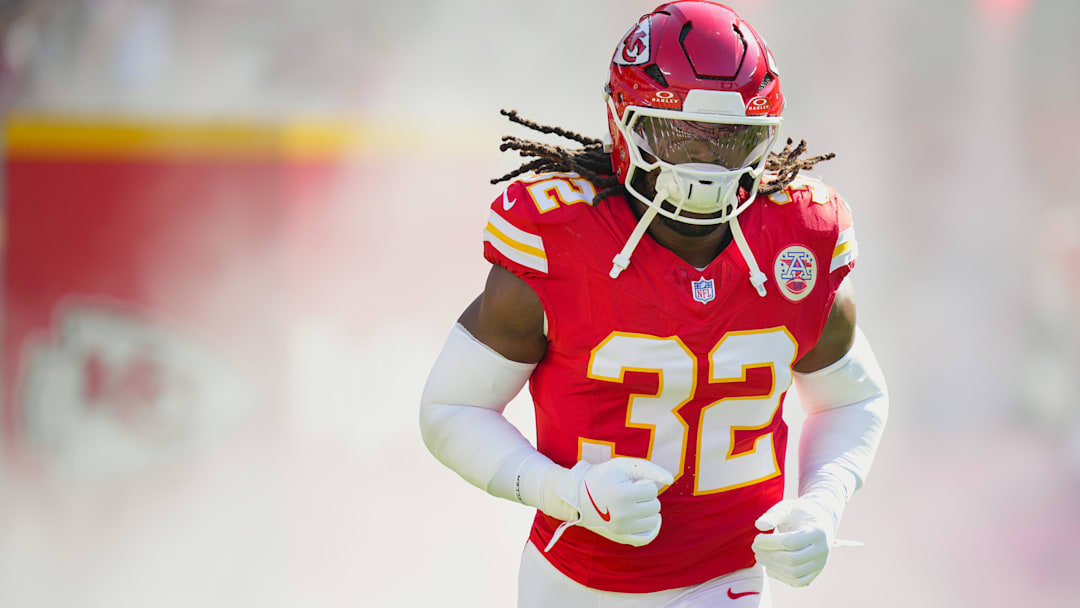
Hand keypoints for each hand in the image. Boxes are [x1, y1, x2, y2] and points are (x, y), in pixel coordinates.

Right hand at [545, 457, 673, 549]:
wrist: (578, 496)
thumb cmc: (604, 477)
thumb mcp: (624, 465)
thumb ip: (650, 469)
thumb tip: (671, 480)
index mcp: (621, 495)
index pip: (652, 490)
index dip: (644, 484)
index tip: (631, 483)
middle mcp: (621, 515)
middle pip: (655, 506)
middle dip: (646, 497)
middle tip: (631, 493)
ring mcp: (621, 529)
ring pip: (654, 521)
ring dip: (648, 511)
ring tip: (634, 504)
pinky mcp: (620, 537)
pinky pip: (646, 538)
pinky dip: (651, 529)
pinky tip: (646, 519)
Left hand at [751, 497, 838, 586]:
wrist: (819, 521)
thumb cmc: (799, 513)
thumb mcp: (787, 508)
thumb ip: (773, 515)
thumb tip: (759, 525)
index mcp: (818, 532)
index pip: (792, 542)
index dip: (770, 543)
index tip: (756, 538)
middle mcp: (822, 550)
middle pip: (792, 560)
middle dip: (769, 555)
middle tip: (754, 547)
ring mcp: (820, 563)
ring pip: (794, 573)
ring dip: (772, 566)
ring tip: (759, 555)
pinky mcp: (815, 572)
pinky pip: (798, 581)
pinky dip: (781, 576)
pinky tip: (769, 566)